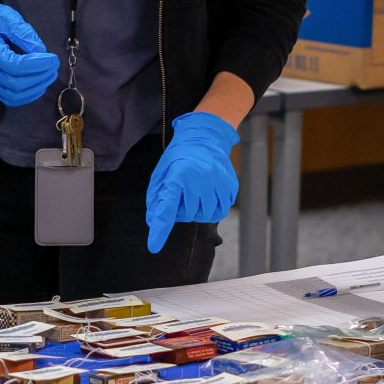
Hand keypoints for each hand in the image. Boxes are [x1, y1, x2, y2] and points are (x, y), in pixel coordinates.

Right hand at [0, 0, 58, 106]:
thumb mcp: (6, 16)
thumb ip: (24, 33)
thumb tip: (41, 51)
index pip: (14, 66)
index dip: (37, 65)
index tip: (52, 59)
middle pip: (14, 85)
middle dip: (39, 78)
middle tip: (53, 68)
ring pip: (10, 96)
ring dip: (33, 89)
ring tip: (48, 76)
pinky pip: (6, 97)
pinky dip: (24, 95)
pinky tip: (37, 84)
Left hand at [145, 111, 239, 253]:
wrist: (206, 137)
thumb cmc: (180, 156)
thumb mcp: (162, 172)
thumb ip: (157, 197)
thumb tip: (153, 222)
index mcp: (178, 175)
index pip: (166, 209)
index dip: (160, 230)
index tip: (154, 246)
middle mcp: (199, 180)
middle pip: (186, 215)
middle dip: (180, 209)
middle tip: (181, 193)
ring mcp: (217, 184)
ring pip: (204, 216)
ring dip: (197, 211)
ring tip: (195, 193)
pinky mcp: (230, 187)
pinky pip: (220, 211)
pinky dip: (212, 209)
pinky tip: (208, 195)